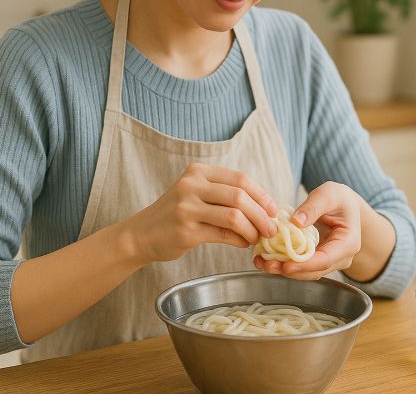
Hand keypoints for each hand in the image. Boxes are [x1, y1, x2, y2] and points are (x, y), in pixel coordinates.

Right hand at [122, 163, 277, 263]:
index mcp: (199, 172)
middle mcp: (192, 185)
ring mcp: (187, 207)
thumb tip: (264, 208)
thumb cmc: (175, 214)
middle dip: (262, 214)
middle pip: (240, 196)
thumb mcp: (196, 193)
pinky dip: (239, 240)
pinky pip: (223, 234)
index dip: (262, 195)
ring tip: (258, 238)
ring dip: (253, 229)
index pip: (240, 179)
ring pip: (234, 216)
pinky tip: (243, 244)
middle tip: (271, 228)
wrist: (142, 234)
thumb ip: (224, 195)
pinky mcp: (186, 230)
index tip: (274, 210)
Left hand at [254, 182, 361, 279]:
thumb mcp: (329, 194)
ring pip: (307, 272)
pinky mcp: (318, 260)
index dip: (305, 265)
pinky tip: (268, 259)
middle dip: (290, 270)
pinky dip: (286, 264)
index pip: (326, 259)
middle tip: (266, 265)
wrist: (346, 206)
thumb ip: (314, 206)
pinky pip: (303, 266)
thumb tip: (296, 223)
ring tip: (262, 262)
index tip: (285, 265)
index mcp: (348, 242)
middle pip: (314, 271)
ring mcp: (330, 261)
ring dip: (284, 270)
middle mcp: (341, 257)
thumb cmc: (339, 198)